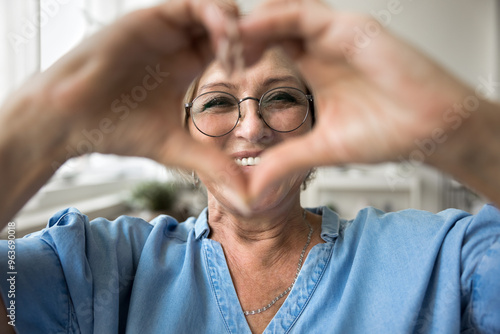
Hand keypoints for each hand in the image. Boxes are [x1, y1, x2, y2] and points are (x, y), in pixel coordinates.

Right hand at [27, 0, 247, 202]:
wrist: (72, 122)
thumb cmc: (118, 132)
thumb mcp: (176, 148)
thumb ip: (211, 163)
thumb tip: (245, 195)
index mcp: (187, 65)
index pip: (229, 46)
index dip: (247, 53)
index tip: (253, 74)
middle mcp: (178, 43)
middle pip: (226, 23)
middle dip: (247, 37)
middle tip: (248, 63)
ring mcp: (164, 29)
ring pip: (212, 7)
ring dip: (233, 26)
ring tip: (235, 56)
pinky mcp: (148, 19)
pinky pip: (190, 3)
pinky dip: (214, 15)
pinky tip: (224, 41)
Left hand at [240, 0, 487, 200]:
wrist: (431, 130)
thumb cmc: (388, 133)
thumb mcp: (322, 149)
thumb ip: (286, 160)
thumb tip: (254, 185)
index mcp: (314, 69)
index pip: (270, 49)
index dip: (242, 56)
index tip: (219, 71)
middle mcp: (322, 47)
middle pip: (271, 26)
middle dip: (240, 36)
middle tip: (214, 52)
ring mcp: (336, 34)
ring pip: (283, 12)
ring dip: (252, 25)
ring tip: (225, 43)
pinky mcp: (352, 28)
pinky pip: (305, 14)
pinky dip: (275, 20)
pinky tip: (250, 34)